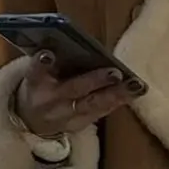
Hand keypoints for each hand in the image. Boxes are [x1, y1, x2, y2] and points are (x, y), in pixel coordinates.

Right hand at [15, 50, 134, 136]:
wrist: (32, 121)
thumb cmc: (41, 85)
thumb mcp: (39, 72)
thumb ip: (54, 61)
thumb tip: (80, 43)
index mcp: (35, 83)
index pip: (35, 71)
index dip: (41, 63)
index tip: (48, 54)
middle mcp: (49, 101)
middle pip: (72, 89)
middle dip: (94, 81)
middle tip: (115, 73)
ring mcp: (64, 116)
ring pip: (92, 105)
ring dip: (116, 94)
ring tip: (135, 85)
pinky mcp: (78, 126)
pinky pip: (100, 113)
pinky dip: (117, 102)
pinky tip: (134, 93)